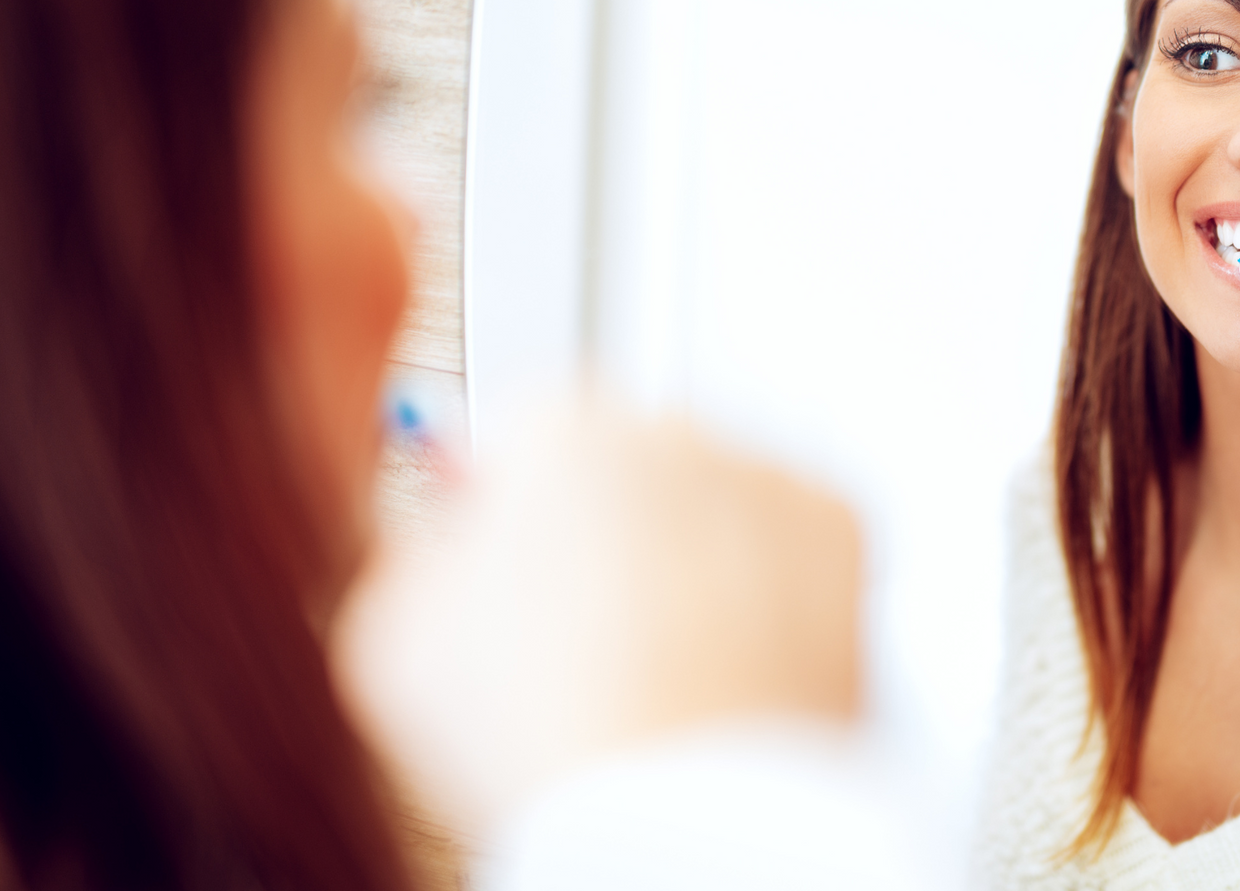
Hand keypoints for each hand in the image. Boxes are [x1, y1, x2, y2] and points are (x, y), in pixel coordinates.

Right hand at [335, 386, 861, 835]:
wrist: (690, 810)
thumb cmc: (549, 733)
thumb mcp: (394, 639)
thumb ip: (417, 558)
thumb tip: (451, 545)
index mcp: (560, 428)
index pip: (525, 436)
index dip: (513, 516)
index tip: (516, 571)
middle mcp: (678, 428)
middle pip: (629, 462)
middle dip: (611, 529)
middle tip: (589, 637)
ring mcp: (770, 476)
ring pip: (716, 501)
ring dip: (694, 557)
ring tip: (663, 667)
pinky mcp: (845, 531)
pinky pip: (790, 545)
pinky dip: (770, 591)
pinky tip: (727, 661)